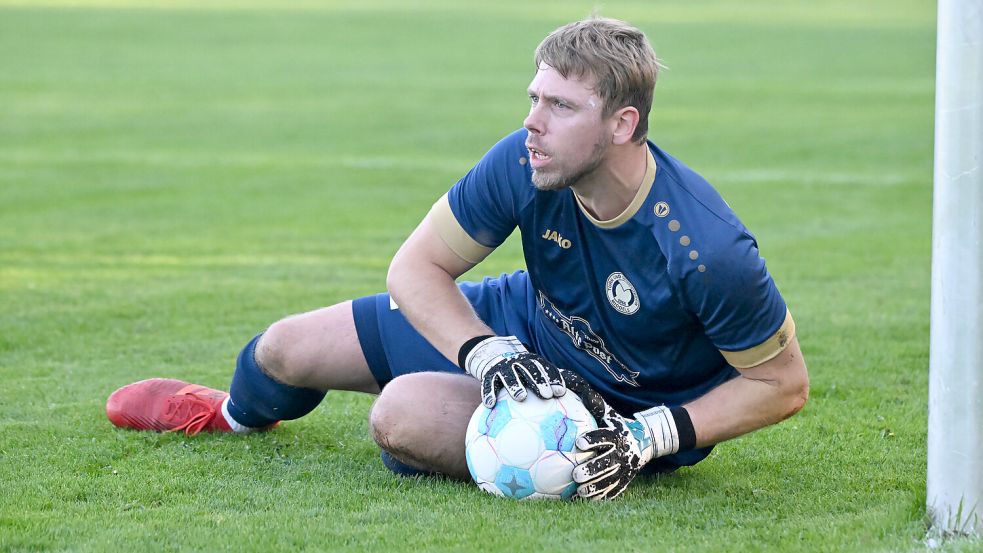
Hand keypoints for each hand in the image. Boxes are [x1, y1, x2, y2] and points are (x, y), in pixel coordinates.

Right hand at [461, 336, 565, 406]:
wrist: (493, 352)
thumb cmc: (521, 369)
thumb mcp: (535, 368)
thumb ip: (550, 378)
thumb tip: (575, 391)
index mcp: (532, 361)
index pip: (545, 368)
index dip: (554, 379)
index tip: (561, 392)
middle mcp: (519, 363)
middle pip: (530, 370)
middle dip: (539, 382)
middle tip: (547, 395)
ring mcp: (503, 368)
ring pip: (509, 376)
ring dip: (515, 385)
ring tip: (521, 397)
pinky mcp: (489, 374)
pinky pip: (488, 384)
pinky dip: (489, 393)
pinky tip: (491, 404)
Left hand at [573, 400, 688, 499]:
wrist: (646, 440)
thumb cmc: (618, 425)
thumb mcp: (610, 413)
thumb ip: (595, 404)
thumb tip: (576, 387)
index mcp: (616, 435)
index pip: (604, 437)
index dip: (592, 439)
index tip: (579, 442)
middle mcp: (621, 453)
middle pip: (606, 463)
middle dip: (592, 469)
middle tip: (576, 474)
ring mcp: (625, 468)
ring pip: (609, 479)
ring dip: (595, 486)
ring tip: (580, 490)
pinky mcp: (625, 480)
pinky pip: (614, 490)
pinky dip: (601, 496)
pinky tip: (586, 499)